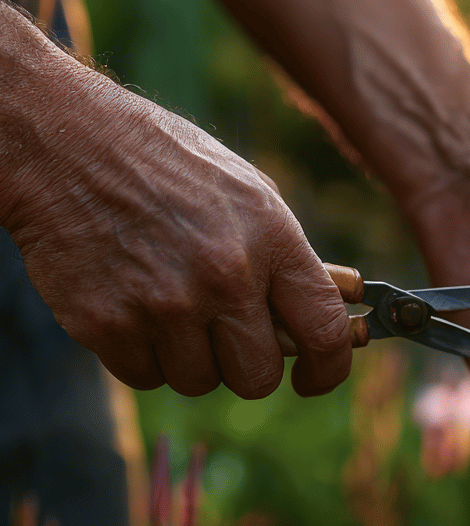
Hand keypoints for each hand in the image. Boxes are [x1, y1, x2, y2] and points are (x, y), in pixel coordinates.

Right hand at [1, 22, 350, 398]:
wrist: (66, 143)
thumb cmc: (170, 167)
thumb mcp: (251, 194)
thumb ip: (295, 259)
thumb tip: (346, 308)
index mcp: (271, 239)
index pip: (323, 331)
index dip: (328, 368)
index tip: (314, 376)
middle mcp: (224, 276)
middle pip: (258, 378)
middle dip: (248, 365)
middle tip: (228, 337)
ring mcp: (163, 304)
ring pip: (200, 382)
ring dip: (192, 358)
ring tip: (172, 304)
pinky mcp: (107, 325)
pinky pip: (146, 376)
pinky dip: (144, 355)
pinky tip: (135, 305)